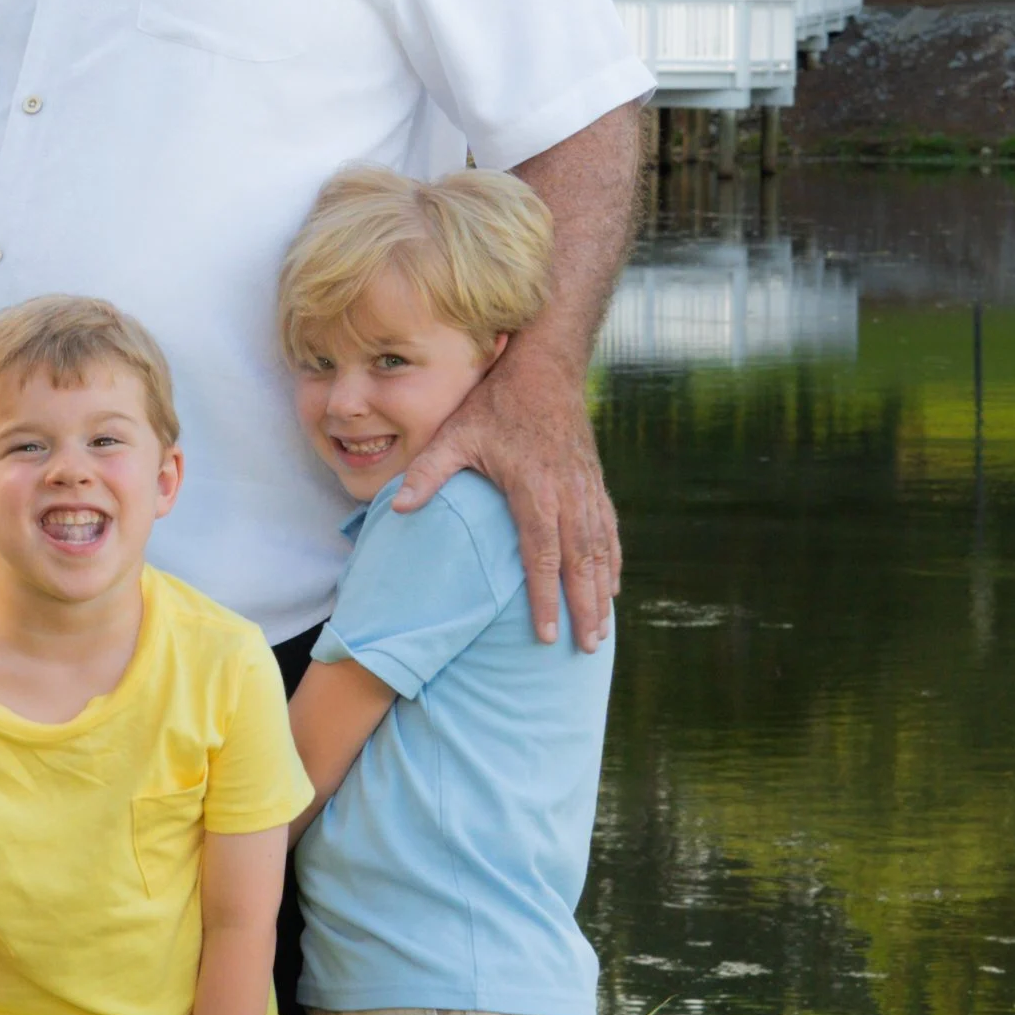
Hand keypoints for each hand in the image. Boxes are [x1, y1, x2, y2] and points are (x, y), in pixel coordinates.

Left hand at [391, 339, 619, 650]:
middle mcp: (568, 495)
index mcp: (535, 489)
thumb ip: (429, 472)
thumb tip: (401, 508)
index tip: (545, 635)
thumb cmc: (494, 401)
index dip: (546, 598)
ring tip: (600, 631)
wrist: (544, 365)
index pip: (542, 555)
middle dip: (584, 608)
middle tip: (586, 649)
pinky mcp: (594, 482)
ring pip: (601, 551)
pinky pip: (609, 531)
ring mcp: (586, 489)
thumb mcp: (455, 433)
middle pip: (581, 563)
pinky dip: (613, 562)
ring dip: (602, 593)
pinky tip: (612, 586)